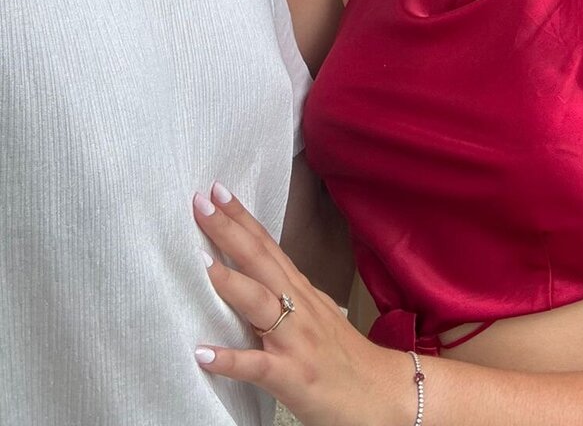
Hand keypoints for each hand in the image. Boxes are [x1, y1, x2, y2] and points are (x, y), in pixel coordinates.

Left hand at [192, 185, 408, 425]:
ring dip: (230, 282)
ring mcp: (295, 341)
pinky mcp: (292, 377)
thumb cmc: (345, 357)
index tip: (216, 190)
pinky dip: (230, 360)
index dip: (242, 218)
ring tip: (200, 262)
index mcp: (301, 291)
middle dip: (230, 232)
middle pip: (260, 262)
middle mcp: (299, 307)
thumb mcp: (317, 314)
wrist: (382, 393)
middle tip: (201, 202)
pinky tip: (203, 354)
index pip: (267, 245)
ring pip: (260, 305)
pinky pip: (257, 367)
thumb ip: (287, 295)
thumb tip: (254, 277)